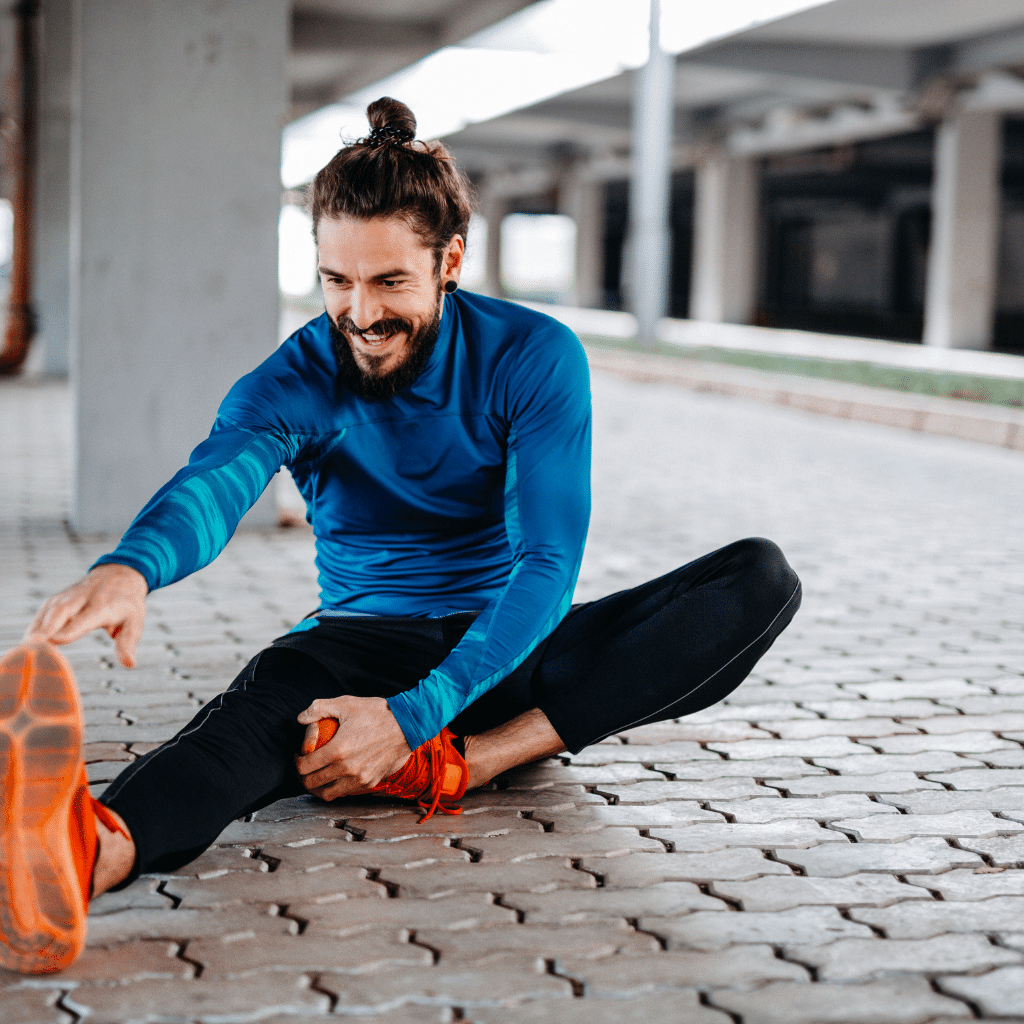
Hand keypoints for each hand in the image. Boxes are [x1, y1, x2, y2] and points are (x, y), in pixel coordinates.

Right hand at [23, 563, 147, 667]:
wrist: (120, 575)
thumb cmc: (127, 603)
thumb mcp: (135, 622)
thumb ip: (128, 643)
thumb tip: (129, 664)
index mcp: (103, 606)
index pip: (85, 618)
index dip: (70, 629)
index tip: (56, 641)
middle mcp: (83, 599)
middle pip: (62, 612)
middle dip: (46, 628)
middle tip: (32, 646)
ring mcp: (69, 597)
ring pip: (49, 610)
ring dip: (36, 628)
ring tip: (26, 648)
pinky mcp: (59, 599)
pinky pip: (44, 611)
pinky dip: (34, 625)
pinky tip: (28, 642)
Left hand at [295, 695, 411, 800]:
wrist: (408, 725)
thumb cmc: (377, 713)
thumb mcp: (346, 704)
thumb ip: (319, 708)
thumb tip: (301, 718)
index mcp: (337, 750)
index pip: (304, 766)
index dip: (296, 762)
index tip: (299, 756)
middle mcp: (347, 769)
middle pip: (312, 783)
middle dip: (302, 776)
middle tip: (303, 767)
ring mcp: (359, 779)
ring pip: (327, 794)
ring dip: (317, 787)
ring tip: (316, 777)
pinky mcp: (370, 783)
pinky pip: (345, 793)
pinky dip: (336, 788)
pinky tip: (335, 777)